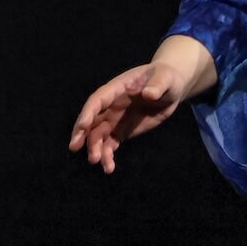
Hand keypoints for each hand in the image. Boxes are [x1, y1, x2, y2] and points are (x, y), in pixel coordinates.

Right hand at [68, 62, 186, 174]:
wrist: (171, 89)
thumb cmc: (166, 78)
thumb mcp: (166, 78)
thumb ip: (157, 85)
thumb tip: (149, 94)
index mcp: (117, 89)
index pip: (97, 100)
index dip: (88, 112)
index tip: (82, 126)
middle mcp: (111, 105)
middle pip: (92, 120)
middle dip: (82, 133)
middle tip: (75, 147)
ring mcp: (114, 119)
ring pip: (98, 135)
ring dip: (95, 148)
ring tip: (97, 161)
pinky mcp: (122, 131)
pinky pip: (110, 144)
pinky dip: (107, 155)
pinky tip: (109, 167)